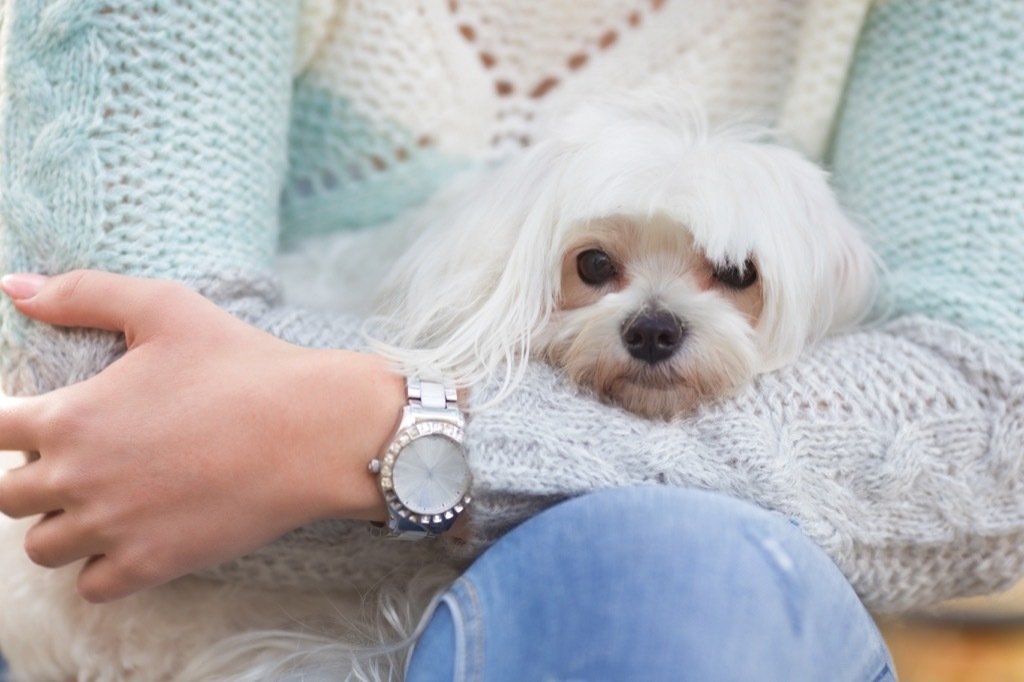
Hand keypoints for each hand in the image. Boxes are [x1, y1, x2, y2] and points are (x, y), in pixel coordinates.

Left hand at [0, 271, 402, 601]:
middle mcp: (78, 480)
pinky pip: (91, 586)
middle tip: (85, 459)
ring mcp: (113, 529)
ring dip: (61, 525)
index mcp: (71, 417)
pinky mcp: (153, 564)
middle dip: (35, 476)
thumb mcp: (165, 307)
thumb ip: (82, 293)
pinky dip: (99, 568)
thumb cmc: (243, 364)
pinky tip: (130, 537)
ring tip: (103, 501)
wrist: (313, 430)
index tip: (40, 421)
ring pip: (41, 547)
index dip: (10, 424)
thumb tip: (12, 287)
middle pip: (8, 496)